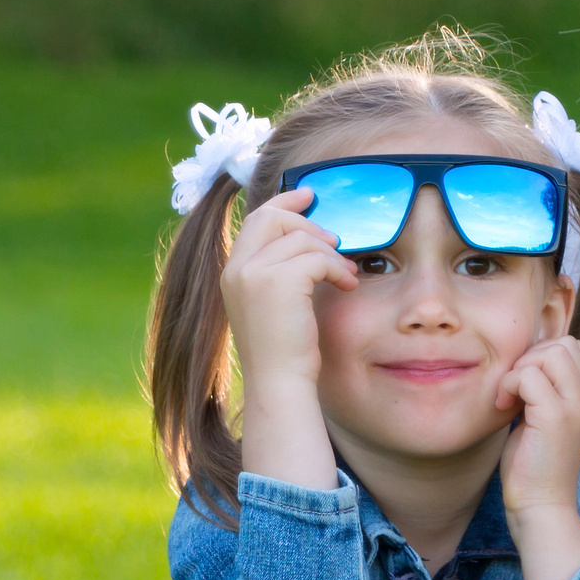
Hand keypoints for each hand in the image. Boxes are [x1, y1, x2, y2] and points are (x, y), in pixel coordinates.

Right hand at [219, 189, 355, 395]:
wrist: (279, 383)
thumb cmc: (283, 352)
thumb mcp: (270, 304)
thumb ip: (276, 271)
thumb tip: (308, 238)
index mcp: (232, 273)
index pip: (255, 221)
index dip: (283, 203)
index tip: (307, 196)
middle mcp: (237, 269)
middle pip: (272, 218)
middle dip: (308, 222)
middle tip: (336, 239)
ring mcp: (254, 274)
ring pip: (301, 239)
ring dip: (331, 253)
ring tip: (346, 273)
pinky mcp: (279, 282)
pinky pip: (317, 257)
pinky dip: (338, 268)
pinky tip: (347, 284)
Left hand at [496, 335, 579, 521]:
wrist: (540, 507)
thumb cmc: (533, 468)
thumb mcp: (540, 422)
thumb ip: (539, 392)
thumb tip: (519, 365)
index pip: (574, 348)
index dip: (542, 354)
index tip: (521, 385)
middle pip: (565, 343)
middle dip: (531, 356)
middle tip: (513, 389)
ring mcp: (575, 408)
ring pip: (551, 352)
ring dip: (520, 369)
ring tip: (508, 398)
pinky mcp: (555, 418)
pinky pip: (529, 376)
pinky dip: (509, 384)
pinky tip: (502, 408)